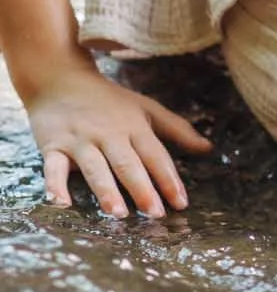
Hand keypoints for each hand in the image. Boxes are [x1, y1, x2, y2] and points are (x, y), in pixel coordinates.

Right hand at [25, 59, 214, 218]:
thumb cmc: (108, 100)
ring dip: (105, 190)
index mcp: (133, 126)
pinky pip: (52, 167)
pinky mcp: (52, 145)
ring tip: (117, 213)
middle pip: (127, 163)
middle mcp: (107, 134)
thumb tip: (208, 148)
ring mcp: (79, 140)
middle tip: (154, 214)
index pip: (155, 155)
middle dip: (141, 188)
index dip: (169, 179)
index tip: (181, 203)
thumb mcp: (145, 108)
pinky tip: (61, 204)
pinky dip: (55, 185)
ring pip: (94, 167)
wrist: (59, 77)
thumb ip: (177, 129)